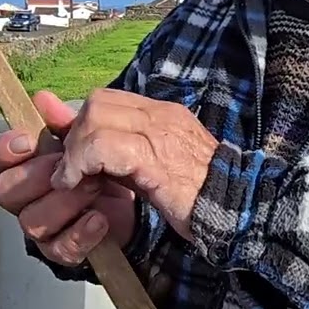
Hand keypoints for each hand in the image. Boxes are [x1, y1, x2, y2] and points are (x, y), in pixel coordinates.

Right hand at [0, 91, 136, 266]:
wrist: (139, 197)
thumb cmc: (105, 164)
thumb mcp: (91, 138)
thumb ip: (66, 122)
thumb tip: (42, 99)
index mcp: (25, 165)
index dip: (3, 150)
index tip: (27, 141)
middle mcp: (25, 197)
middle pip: (4, 191)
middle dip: (37, 176)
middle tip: (72, 167)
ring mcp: (42, 226)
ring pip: (31, 221)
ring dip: (65, 202)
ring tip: (97, 187)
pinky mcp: (64, 250)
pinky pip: (58, 249)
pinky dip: (80, 233)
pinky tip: (100, 219)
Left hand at [54, 87, 217, 242]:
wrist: (236, 210)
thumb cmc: (197, 195)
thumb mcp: (153, 167)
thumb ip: (121, 152)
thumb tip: (83, 150)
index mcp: (163, 114)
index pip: (108, 99)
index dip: (83, 123)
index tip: (73, 154)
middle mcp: (160, 114)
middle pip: (97, 102)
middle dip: (75, 134)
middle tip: (73, 168)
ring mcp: (158, 131)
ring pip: (95, 118)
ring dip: (74, 151)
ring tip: (71, 179)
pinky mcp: (152, 156)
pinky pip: (102, 146)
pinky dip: (80, 164)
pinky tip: (77, 184)